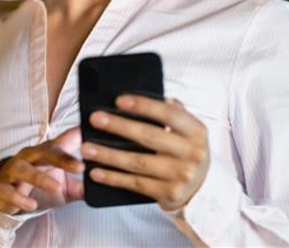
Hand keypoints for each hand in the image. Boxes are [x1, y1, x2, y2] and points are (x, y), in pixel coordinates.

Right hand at [0, 126, 84, 214]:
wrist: (6, 192)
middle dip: (62, 158)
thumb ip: (81, 185)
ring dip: (40, 178)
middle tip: (80, 168)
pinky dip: (20, 198)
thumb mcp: (63, 185)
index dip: (77, 140)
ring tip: (55, 188)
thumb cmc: (39, 183)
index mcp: (46, 152)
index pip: (63, 143)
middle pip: (45, 152)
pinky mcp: (2, 187)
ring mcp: (14, 170)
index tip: (92, 142)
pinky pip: (10, 191)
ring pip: (25, 170)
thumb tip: (103, 186)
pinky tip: (32, 204)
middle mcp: (29, 156)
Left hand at [81, 96, 208, 211]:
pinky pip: (135, 184)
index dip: (143, 106)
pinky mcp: (168, 194)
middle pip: (149, 137)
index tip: (118, 100)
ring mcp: (181, 176)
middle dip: (119, 126)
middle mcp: (192, 153)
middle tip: (95, 119)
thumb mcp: (188, 130)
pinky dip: (113, 178)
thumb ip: (173, 112)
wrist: (202, 188)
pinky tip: (96, 172)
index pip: (169, 114)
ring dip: (109, 155)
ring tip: (87, 148)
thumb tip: (146, 94)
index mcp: (196, 131)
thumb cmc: (186, 150)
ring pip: (138, 163)